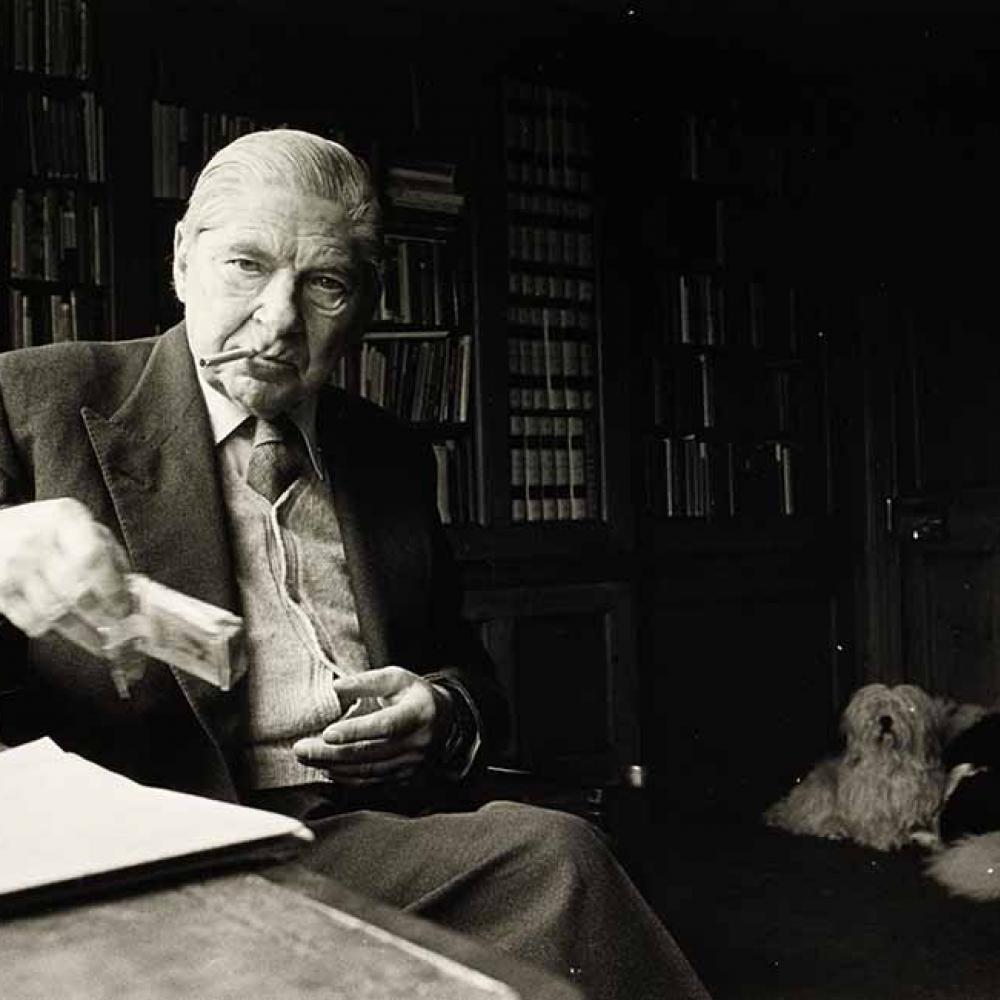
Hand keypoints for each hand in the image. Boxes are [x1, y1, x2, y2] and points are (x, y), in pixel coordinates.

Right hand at [0, 498, 132, 654]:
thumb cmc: (44, 530)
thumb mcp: (78, 525)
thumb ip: (108, 552)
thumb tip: (130, 589)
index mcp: (64, 519)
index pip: (92, 559)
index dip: (112, 590)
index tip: (125, 608)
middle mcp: (35, 542)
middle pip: (76, 591)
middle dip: (103, 617)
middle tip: (120, 632)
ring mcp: (13, 568)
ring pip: (55, 613)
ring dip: (84, 633)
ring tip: (102, 641)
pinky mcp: (0, 592)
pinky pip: (33, 622)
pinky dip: (54, 630)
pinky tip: (70, 629)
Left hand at [293, 666, 453, 786]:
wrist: (445, 722)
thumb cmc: (415, 696)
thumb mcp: (396, 678)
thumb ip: (366, 682)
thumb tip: (336, 688)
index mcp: (417, 714)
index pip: (385, 726)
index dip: (356, 731)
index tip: (327, 733)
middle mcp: (417, 743)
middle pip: (369, 753)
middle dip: (330, 753)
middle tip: (300, 749)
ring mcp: (411, 765)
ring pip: (367, 771)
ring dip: (333, 766)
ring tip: (306, 758)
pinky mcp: (404, 779)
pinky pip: (371, 782)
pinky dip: (346, 777)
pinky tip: (327, 769)